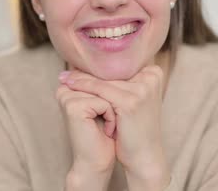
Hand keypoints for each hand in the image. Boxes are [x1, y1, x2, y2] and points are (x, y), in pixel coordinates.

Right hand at [55, 83, 115, 190]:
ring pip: (105, 91)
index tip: (110, 112)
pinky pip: (104, 103)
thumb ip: (106, 84)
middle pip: (103, 82)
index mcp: (71, 86)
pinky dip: (111, 117)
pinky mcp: (73, 106)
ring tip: (109, 126)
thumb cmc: (106, 134)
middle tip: (111, 121)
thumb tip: (124, 62)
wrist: (98, 162)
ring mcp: (67, 96)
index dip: (114, 92)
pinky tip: (106, 131)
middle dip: (115, 101)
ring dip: (115, 110)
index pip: (100, 76)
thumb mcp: (107, 105)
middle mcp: (65, 88)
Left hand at [60, 66, 170, 189]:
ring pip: (104, 79)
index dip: (97, 65)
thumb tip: (96, 65)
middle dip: (87, 71)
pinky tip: (70, 86)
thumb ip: (123, 82)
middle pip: (111, 71)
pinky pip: (100, 90)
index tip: (77, 63)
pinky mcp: (131, 101)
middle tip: (66, 70)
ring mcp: (142, 89)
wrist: (145, 155)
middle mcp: (151, 77)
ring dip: (81, 78)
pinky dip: (83, 87)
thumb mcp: (133, 99)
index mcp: (154, 73)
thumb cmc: (136, 127)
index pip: (119, 65)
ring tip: (64, 78)